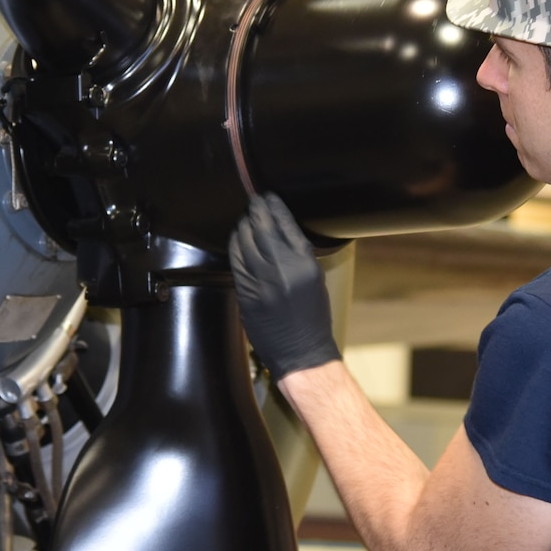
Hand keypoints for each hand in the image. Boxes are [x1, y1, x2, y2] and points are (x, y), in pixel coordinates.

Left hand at [228, 193, 339, 379]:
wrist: (302, 352)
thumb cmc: (313, 316)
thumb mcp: (315, 279)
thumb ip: (297, 253)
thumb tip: (279, 230)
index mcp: (304, 264)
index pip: (285, 224)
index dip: (273, 207)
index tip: (268, 197)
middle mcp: (281, 269)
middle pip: (261, 229)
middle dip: (255, 211)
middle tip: (253, 201)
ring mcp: (260, 282)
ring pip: (244, 242)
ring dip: (243, 226)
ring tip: (245, 218)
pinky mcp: (245, 293)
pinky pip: (236, 262)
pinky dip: (235, 246)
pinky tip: (237, 239)